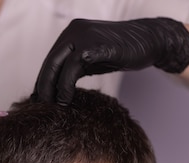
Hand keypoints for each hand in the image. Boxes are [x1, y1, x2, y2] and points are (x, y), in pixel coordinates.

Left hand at [34, 18, 188, 104]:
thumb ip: (75, 67)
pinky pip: (71, 69)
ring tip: (53, 107)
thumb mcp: (93, 58)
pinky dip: (65, 87)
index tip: (39, 99)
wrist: (149, 41)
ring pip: (57, 66)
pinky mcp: (93, 46)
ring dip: (52, 89)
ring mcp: (83, 36)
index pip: (50, 59)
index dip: (43, 80)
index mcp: (71, 32)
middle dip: (43, 86)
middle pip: (49, 62)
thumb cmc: (121, 51)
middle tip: (40, 106)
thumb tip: (57, 87)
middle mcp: (73, 31)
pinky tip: (66, 100)